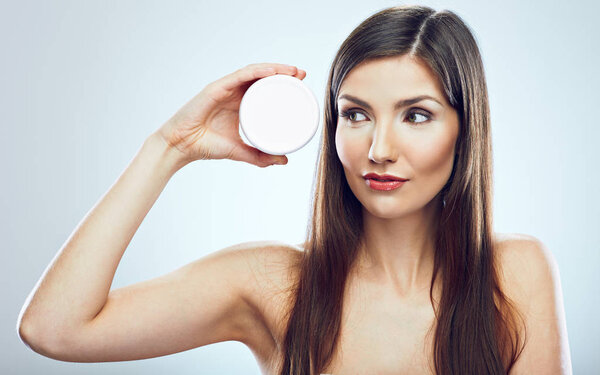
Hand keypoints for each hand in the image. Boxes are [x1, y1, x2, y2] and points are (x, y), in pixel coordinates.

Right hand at [154, 63, 306, 166]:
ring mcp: (226, 88)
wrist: (182, 146)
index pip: (265, 86)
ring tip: (293, 71)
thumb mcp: (240, 151)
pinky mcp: (217, 87)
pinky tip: (273, 72)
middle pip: (263, 76)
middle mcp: (234, 92)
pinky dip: (258, 71)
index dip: (284, 82)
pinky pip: (241, 75)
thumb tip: (285, 160)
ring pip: (255, 72)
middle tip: (303, 75)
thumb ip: (260, 156)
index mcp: (240, 103)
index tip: (302, 84)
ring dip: (275, 68)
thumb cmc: (207, 146)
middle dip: (284, 72)